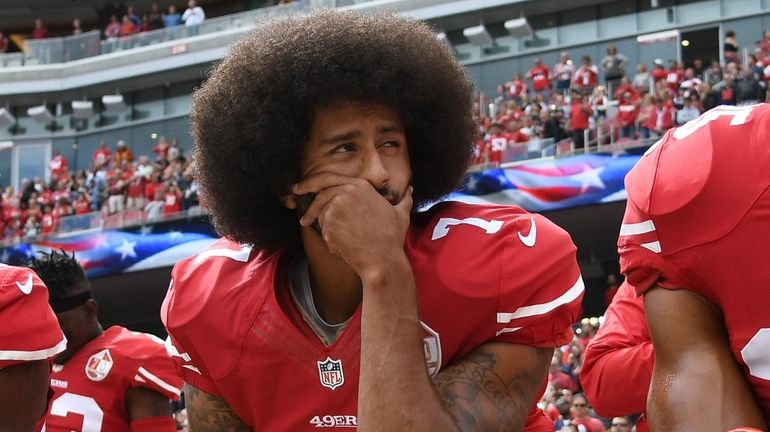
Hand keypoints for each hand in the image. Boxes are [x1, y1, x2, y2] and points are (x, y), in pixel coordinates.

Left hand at [293, 173, 412, 274]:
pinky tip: (341, 244)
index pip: (327, 177)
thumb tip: (411, 191)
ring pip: (321, 213)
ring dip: (320, 222)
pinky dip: (328, 236)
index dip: (310, 181)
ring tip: (327, 233)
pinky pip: (323, 229)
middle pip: (318, 193)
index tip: (300, 187)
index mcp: (360, 185)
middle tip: (300, 209)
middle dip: (307, 200)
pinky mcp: (328, 225)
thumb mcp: (401, 214)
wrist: (381, 259)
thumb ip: (404, 199)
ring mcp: (335, 208)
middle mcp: (345, 192)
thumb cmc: (391, 238)